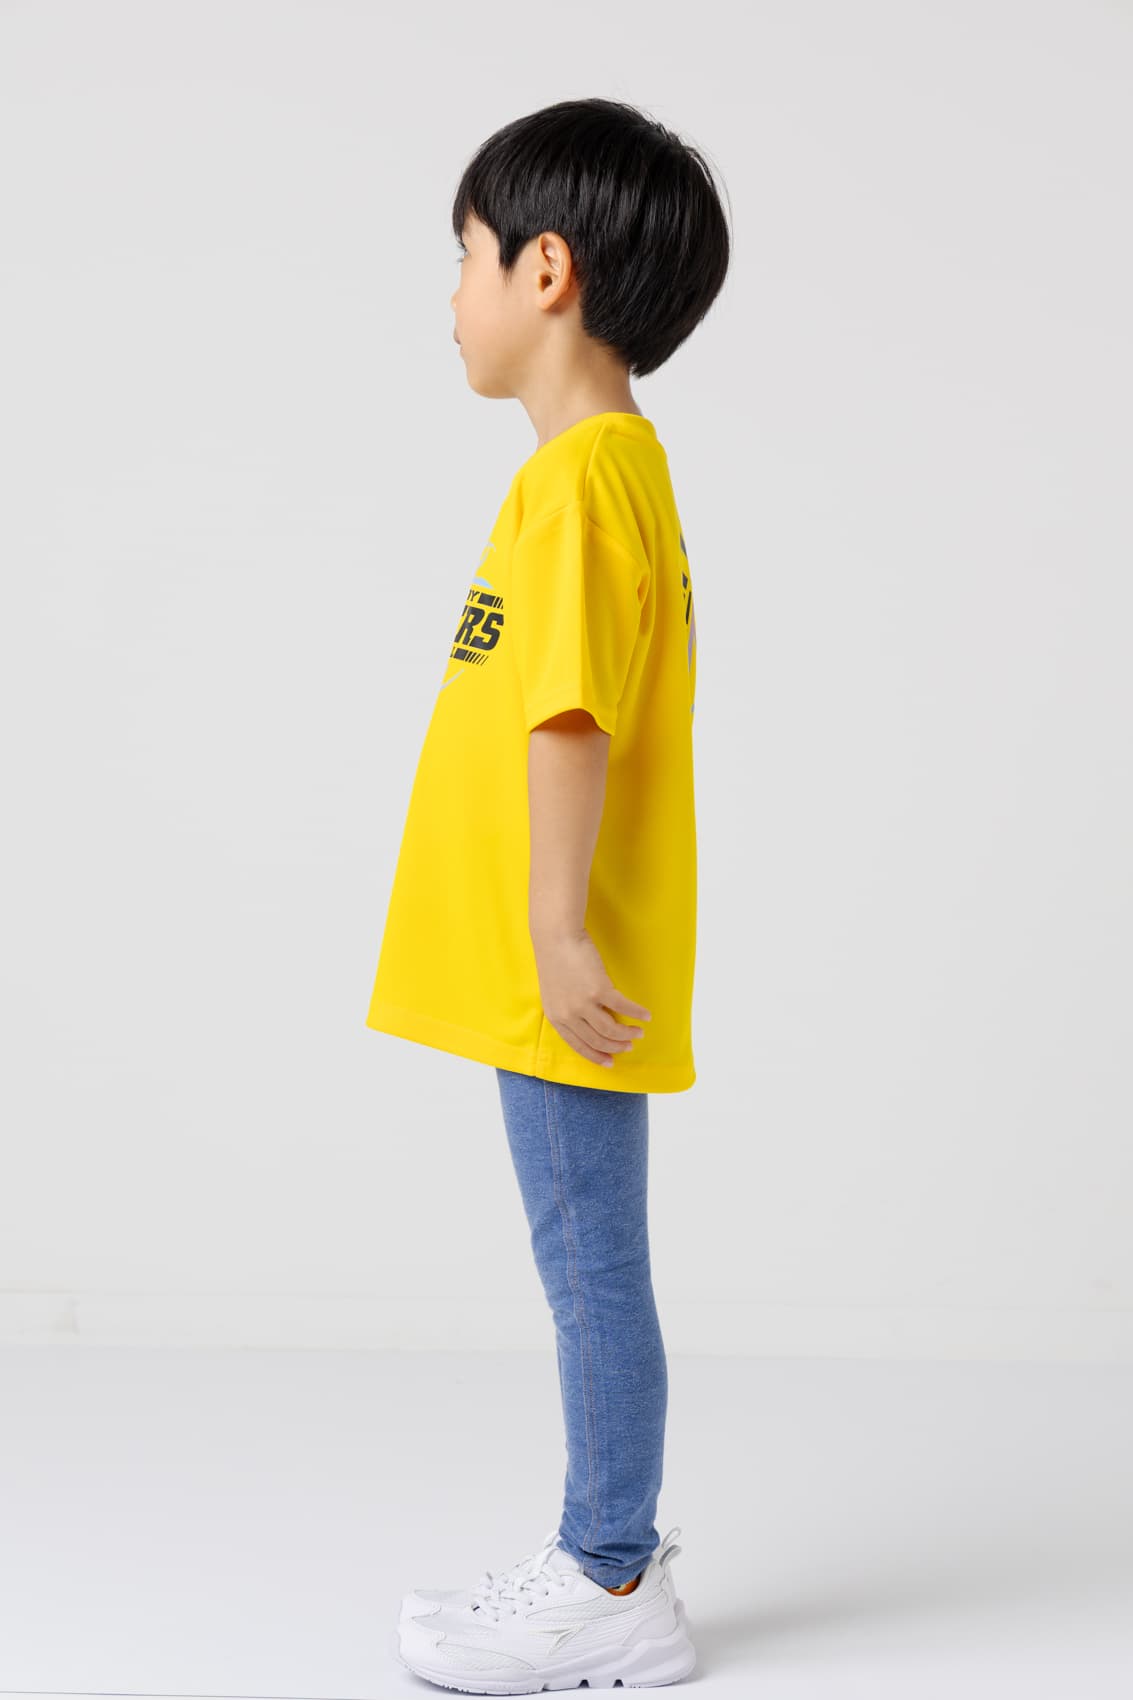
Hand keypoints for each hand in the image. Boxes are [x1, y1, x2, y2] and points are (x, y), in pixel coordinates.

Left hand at [532, 925, 651, 1069]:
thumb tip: (590, 1023)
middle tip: (629, 1046)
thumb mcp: (554, 993)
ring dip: (628, 1033)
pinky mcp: (599, 989)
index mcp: (556, 1018)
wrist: (556, 936)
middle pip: (597, 1040)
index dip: (595, 1056)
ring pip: (611, 1030)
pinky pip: (623, 1008)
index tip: (610, 1062)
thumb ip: (568, 1010)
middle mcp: (569, 1015)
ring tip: (639, 1032)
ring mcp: (583, 1003)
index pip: (578, 1045)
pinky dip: (637, 1013)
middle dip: (616, 1046)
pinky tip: (646, 1015)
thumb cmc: (556, 960)